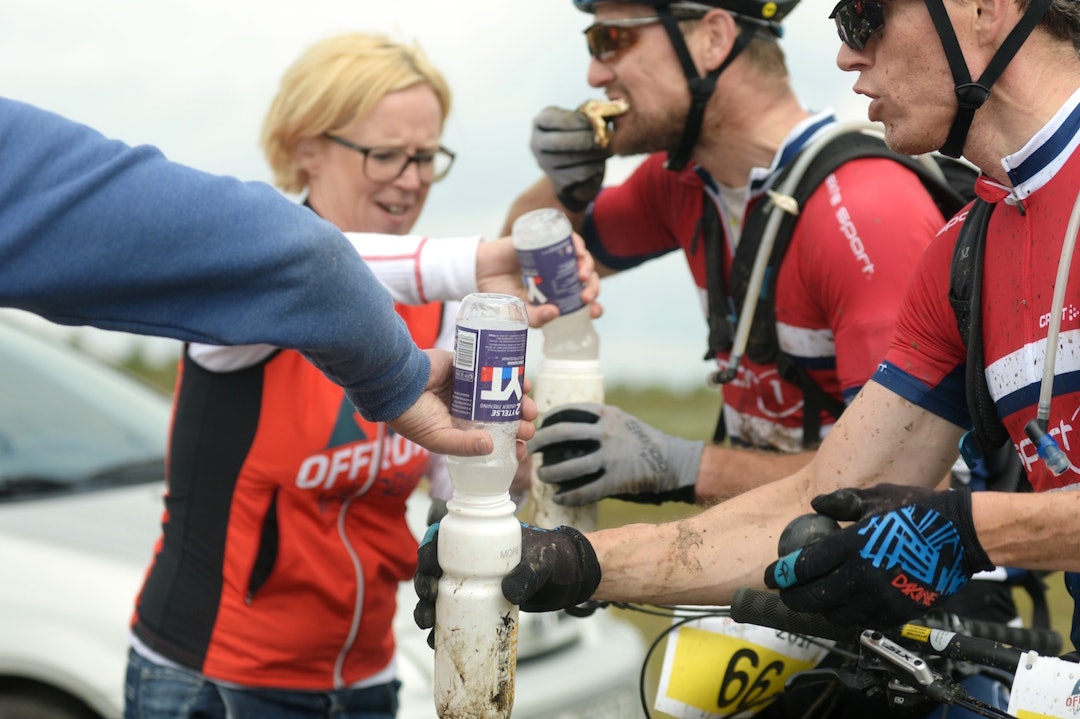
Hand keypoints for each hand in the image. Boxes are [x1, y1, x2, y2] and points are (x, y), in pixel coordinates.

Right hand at [388, 349, 536, 456]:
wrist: (396, 381)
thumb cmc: (412, 415)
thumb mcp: (438, 439)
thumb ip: (463, 445)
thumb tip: (490, 446)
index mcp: (461, 430)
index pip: (491, 440)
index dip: (509, 444)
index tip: (521, 447)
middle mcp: (468, 409)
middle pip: (502, 417)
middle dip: (519, 424)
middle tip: (528, 427)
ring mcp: (471, 388)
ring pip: (501, 394)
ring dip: (519, 401)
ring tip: (528, 407)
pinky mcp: (470, 366)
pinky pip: (494, 369)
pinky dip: (509, 374)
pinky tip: (521, 381)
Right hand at [414, 522, 600, 645]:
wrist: (572, 579)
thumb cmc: (558, 558)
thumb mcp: (545, 561)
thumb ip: (529, 572)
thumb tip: (508, 591)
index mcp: (481, 538)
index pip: (444, 538)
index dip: (428, 551)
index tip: (429, 569)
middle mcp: (473, 559)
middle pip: (435, 569)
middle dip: (423, 584)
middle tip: (429, 599)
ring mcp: (476, 583)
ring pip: (440, 594)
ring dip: (427, 609)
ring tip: (428, 626)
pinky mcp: (483, 604)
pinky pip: (455, 615)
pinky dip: (443, 628)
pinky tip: (437, 641)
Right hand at [475, 235, 601, 326]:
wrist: (478, 272)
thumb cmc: (499, 293)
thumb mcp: (517, 311)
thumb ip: (534, 317)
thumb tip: (555, 313)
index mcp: (555, 294)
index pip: (581, 299)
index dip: (593, 305)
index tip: (595, 311)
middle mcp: (557, 275)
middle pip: (585, 278)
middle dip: (591, 287)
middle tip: (585, 297)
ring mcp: (552, 258)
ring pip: (580, 259)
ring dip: (586, 266)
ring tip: (580, 276)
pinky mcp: (544, 241)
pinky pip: (566, 239)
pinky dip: (576, 244)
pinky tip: (577, 251)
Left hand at [527, 403, 703, 504]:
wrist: (673, 461)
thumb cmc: (644, 440)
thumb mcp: (622, 420)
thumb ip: (598, 421)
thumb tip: (565, 426)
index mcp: (607, 414)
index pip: (570, 410)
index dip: (549, 418)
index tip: (539, 425)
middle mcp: (607, 433)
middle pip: (562, 434)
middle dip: (540, 441)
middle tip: (530, 449)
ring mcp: (611, 458)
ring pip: (569, 466)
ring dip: (550, 473)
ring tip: (541, 476)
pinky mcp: (616, 481)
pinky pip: (585, 491)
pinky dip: (568, 496)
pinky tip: (558, 498)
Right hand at [530, 106, 610, 211]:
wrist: (573, 161)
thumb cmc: (579, 131)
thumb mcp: (580, 117)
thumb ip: (589, 111)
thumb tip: (602, 114)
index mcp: (540, 122)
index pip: (552, 120)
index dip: (574, 120)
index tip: (594, 121)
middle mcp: (537, 143)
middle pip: (558, 142)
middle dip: (584, 140)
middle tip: (603, 138)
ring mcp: (545, 164)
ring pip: (571, 159)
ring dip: (593, 154)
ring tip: (608, 149)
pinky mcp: (558, 180)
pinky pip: (579, 173)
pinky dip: (594, 166)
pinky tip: (601, 160)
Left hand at [764, 485, 993, 628]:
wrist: (965, 535)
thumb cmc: (921, 510)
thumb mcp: (877, 496)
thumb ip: (841, 501)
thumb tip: (815, 505)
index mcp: (853, 544)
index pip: (805, 566)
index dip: (782, 573)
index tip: (771, 575)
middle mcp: (863, 575)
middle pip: (814, 597)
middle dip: (793, 597)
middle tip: (785, 592)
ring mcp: (882, 598)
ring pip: (836, 614)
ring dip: (820, 608)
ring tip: (814, 599)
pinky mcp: (900, 612)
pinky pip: (864, 621)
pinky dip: (848, 615)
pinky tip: (844, 605)